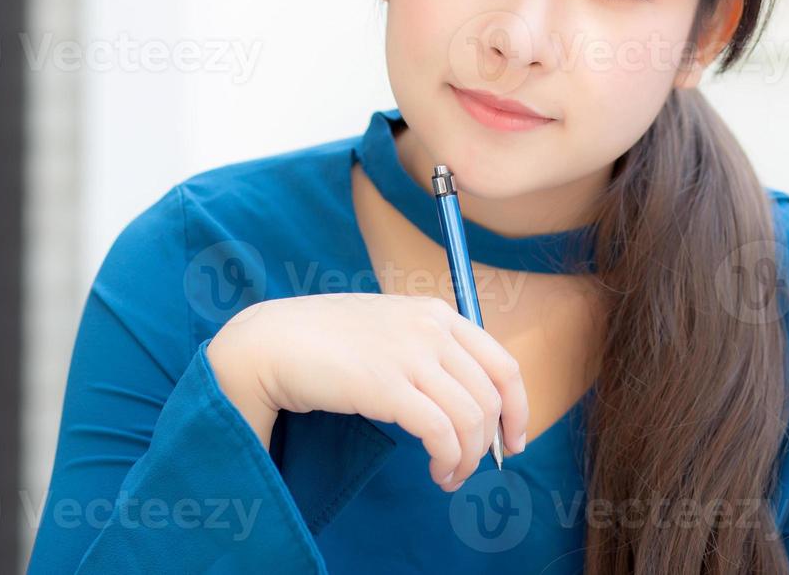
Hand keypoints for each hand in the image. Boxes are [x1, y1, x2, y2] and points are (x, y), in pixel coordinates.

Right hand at [207, 293, 528, 492]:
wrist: (271, 342)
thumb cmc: (324, 340)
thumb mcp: (388, 329)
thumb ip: (425, 348)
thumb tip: (462, 396)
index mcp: (435, 312)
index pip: (502, 363)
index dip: (517, 408)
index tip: (511, 440)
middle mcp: (430, 327)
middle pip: (490, 396)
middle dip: (489, 443)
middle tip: (473, 469)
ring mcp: (410, 354)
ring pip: (470, 419)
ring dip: (467, 459)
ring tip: (448, 476)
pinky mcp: (387, 385)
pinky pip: (441, 433)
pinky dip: (448, 460)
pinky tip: (436, 472)